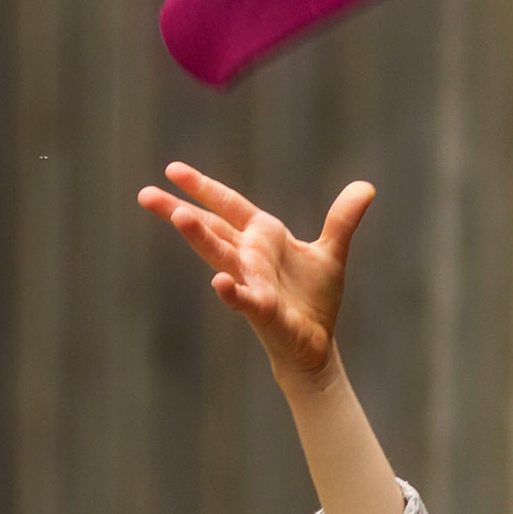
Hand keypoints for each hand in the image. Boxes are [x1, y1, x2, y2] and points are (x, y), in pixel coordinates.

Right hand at [138, 162, 374, 381]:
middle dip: (179, 210)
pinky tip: (220, 283)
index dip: (202, 187)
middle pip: (210, 228)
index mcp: (262, 236)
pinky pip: (244, 299)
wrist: (317, 343)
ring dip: (200, 237)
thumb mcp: (332, 252)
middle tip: (145, 194)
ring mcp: (252, 282)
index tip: (172, 170)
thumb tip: (366, 188)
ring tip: (178, 216)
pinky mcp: (263, 310)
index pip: (227, 205)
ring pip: (221, 256)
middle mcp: (250, 256)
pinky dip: (233, 291)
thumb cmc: (314, 298)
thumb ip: (343, 219)